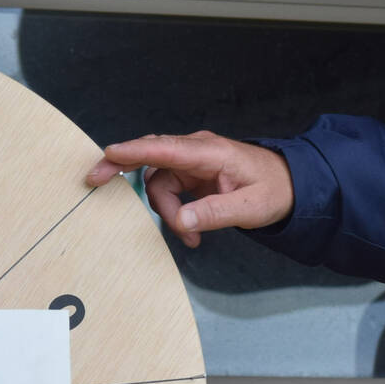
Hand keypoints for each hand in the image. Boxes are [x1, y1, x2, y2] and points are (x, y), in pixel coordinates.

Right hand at [85, 131, 293, 247]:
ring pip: (159, 182)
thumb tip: (182, 221)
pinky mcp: (192, 174)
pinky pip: (169, 189)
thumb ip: (216, 213)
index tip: (108, 154)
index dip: (135, 150)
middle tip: (93, 181)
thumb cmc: (275, 190)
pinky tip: (191, 230)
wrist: (291, 186)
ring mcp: (193, 162)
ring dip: (166, 211)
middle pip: (150, 155)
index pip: (166, 147)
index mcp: (210, 151)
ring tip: (190, 236)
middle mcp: (197, 151)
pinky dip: (174, 211)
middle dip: (122, 167)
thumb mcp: (250, 207)